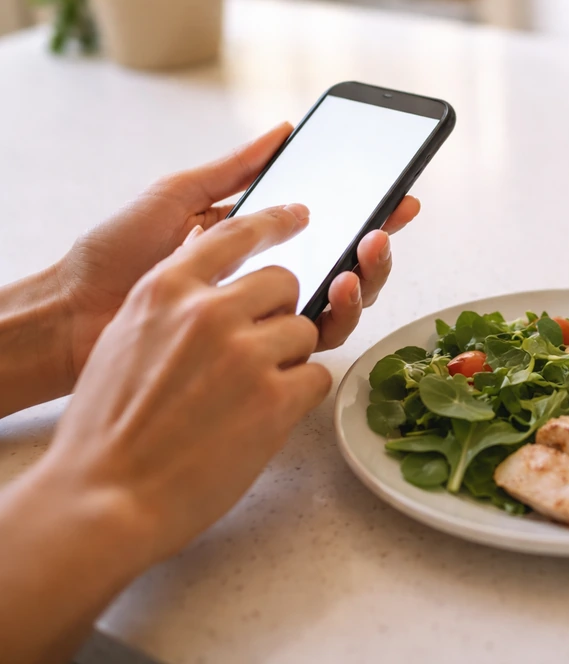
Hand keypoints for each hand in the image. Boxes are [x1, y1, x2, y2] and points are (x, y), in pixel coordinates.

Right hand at [45, 205, 332, 564]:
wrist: (102, 498)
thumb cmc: (107, 429)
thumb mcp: (125, 341)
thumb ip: (171, 306)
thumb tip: (211, 290)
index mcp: (165, 290)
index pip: (233, 235)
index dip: (272, 224)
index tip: (297, 217)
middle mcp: (208, 312)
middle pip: (283, 283)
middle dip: (280, 313)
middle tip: (259, 349)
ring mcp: (245, 353)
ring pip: (306, 330)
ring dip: (290, 359)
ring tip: (251, 394)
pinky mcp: (274, 399)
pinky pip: (318, 377)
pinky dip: (300, 396)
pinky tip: (265, 417)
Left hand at [56, 122, 419, 380]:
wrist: (73, 314)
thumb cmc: (116, 254)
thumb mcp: (177, 195)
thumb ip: (234, 169)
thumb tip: (285, 130)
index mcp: (253, 241)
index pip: (326, 226)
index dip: (367, 214)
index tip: (400, 199)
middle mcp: (267, 280)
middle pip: (344, 267)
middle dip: (374, 248)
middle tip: (379, 231)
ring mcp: (264, 319)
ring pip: (338, 303)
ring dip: (361, 280)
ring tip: (359, 259)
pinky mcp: (257, 357)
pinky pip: (312, 338)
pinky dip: (335, 315)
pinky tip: (336, 291)